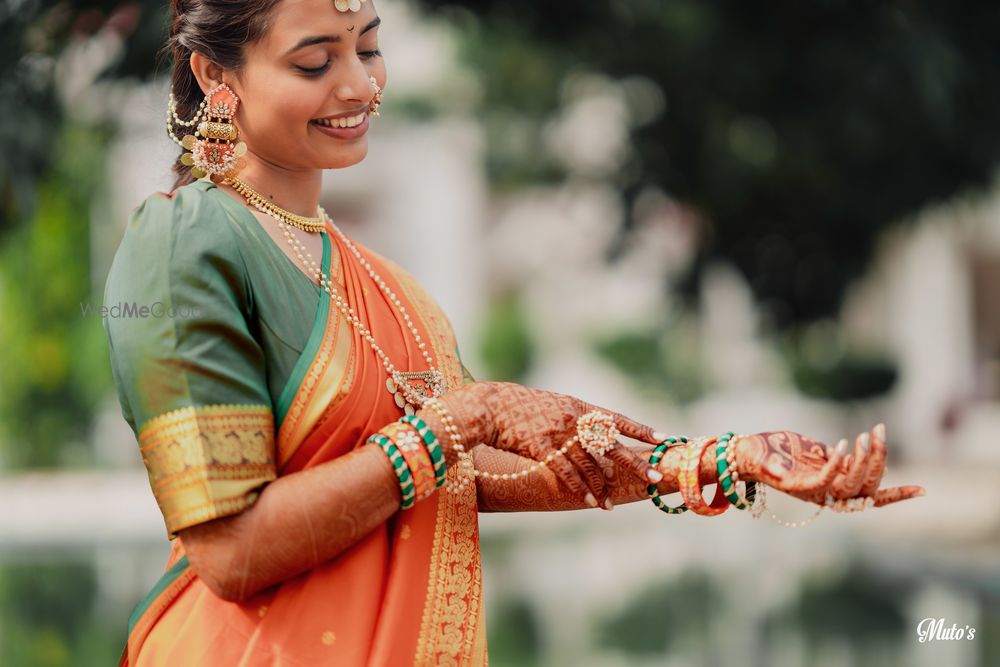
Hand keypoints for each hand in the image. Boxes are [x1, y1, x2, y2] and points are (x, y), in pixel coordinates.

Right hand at [420, 381, 663, 507]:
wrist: (491, 407)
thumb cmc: (521, 408)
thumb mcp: (553, 405)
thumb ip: (574, 418)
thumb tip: (594, 432)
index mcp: (579, 406)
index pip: (616, 418)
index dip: (640, 429)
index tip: (663, 439)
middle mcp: (573, 419)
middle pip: (611, 444)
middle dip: (634, 462)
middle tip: (654, 477)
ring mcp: (559, 433)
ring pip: (589, 465)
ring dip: (601, 487)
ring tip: (610, 505)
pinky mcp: (542, 448)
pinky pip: (566, 473)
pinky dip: (579, 489)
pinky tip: (589, 502)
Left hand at [734, 424, 923, 506]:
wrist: (745, 453)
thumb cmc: (781, 452)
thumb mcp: (818, 453)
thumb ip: (838, 457)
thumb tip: (858, 452)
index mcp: (836, 489)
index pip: (873, 497)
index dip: (897, 495)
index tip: (924, 490)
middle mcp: (827, 496)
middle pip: (867, 488)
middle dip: (878, 460)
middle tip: (878, 431)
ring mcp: (812, 494)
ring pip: (850, 486)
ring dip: (861, 460)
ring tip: (862, 436)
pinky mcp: (796, 487)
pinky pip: (824, 481)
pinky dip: (837, 463)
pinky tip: (842, 444)